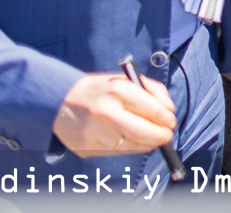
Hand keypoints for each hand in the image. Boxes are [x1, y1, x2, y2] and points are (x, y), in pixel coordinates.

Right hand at [53, 73, 176, 157]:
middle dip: (161, 136)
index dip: (167, 118)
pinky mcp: (87, 148)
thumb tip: (169, 110)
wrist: (59, 101)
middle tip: (167, 135)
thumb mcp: (126, 79)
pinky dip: (131, 148)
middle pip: (145, 132)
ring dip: (148, 144)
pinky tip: (134, 141)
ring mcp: (95, 133)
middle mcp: (106, 112)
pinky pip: (118, 152)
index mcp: (118, 90)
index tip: (171, 121)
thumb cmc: (101, 90)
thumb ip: (152, 90)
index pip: (153, 110)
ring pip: (133, 145)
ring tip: (153, 138)